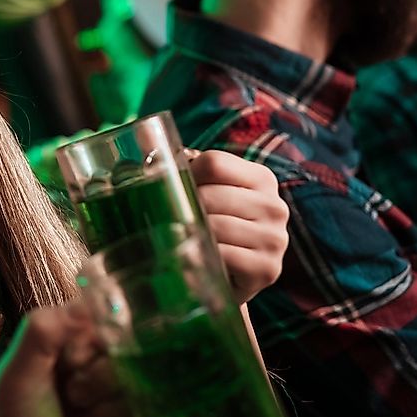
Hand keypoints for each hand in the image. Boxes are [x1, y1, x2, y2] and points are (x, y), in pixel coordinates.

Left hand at [0, 303, 152, 416]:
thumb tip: (86, 301)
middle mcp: (104, 371)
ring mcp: (128, 400)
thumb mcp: (18, 378)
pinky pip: (156, 413)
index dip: (88, 340)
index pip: (101, 318)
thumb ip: (41, 331)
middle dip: (96, 379)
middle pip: (128, 347)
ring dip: (108, 410)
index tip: (71, 361)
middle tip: (73, 402)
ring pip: (144, 381)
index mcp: (71, 351)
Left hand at [189, 150, 289, 303]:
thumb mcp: (202, 192)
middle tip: (174, 222)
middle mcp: (275, 206)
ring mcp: (276, 239)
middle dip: (185, 208)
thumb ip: (178, 166)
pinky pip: (224, 255)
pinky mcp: (267, 269)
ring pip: (216, 225)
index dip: (186, 175)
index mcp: (262, 178)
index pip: (214, 163)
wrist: (227, 280)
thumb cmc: (209, 227)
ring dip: (192, 235)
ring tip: (184, 240)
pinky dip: (202, 257)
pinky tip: (196, 259)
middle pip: (212, 195)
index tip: (175, 190)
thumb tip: (140, 136)